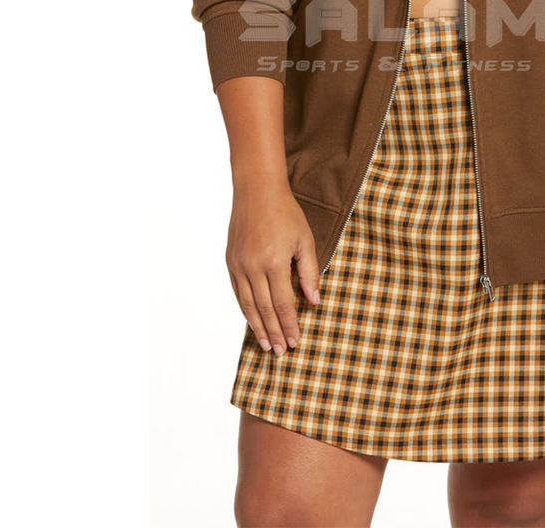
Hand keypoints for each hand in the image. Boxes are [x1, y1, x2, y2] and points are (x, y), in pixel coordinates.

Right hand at [225, 182, 321, 353]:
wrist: (257, 192)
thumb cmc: (286, 213)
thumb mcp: (305, 241)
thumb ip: (310, 272)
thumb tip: (314, 301)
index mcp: (274, 262)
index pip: (283, 304)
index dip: (289, 325)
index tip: (295, 341)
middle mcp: (253, 267)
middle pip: (264, 310)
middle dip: (274, 333)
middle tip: (280, 352)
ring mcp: (239, 266)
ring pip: (248, 305)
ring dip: (258, 327)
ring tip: (266, 344)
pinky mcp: (230, 262)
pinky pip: (238, 293)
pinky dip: (246, 310)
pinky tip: (253, 321)